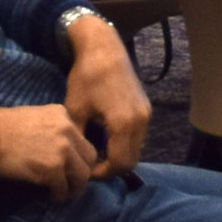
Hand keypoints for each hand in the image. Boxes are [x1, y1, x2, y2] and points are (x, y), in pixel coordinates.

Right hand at [0, 104, 95, 199]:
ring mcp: (62, 149)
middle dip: (82, 172)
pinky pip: (63, 188)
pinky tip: (50, 197)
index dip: (78, 156)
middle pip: (89, 157)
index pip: (82, 139)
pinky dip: (58, 196)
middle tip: (71, 183)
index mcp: (62, 114)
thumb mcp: (33, 117)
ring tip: (63, 194)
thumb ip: (51, 129)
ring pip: (82, 175)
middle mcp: (67, 129)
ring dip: (74, 188)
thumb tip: (58, 151)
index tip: (70, 167)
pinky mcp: (52, 169)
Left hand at [59, 16, 150, 177]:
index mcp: (123, 124)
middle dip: (112, 168)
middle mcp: (140, 122)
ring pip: (137, 149)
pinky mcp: (146, 109)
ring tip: (97, 151)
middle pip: (131, 160)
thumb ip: (79, 138)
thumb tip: (77, 159)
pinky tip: (107, 137)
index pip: (119, 164)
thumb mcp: (75, 110)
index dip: (102, 173)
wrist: (104, 48)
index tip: (85, 170)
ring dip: (119, 156)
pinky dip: (125, 143)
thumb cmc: (86, 77)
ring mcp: (146, 115)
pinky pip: (138, 136)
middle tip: (91, 164)